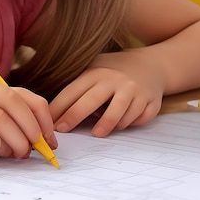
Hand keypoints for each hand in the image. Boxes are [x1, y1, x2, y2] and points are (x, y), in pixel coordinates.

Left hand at [49, 50, 164, 137]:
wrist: (151, 65)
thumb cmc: (114, 71)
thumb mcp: (95, 68)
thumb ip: (77, 85)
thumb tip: (51, 109)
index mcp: (96, 72)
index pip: (73, 90)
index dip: (59, 107)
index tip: (48, 120)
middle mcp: (114, 80)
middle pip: (91, 100)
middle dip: (74, 116)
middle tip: (62, 130)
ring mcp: (133, 91)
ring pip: (118, 111)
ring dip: (106, 124)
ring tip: (96, 134)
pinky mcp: (149, 101)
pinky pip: (138, 117)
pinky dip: (129, 123)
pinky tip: (120, 125)